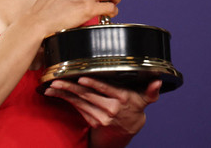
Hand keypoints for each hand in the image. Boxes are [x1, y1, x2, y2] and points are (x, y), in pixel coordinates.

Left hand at [44, 78, 160, 144]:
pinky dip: (66, 99)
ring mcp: (99, 116)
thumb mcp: (144, 100)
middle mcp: (110, 109)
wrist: (126, 132)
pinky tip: (56, 93)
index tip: (83, 78)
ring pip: (80, 102)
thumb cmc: (134, 109)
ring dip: (64, 93)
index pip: (106, 89)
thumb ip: (151, 91)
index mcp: (122, 99)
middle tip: (58, 79)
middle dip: (71, 87)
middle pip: (88, 95)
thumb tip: (158, 81)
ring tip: (53, 85)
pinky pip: (77, 108)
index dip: (94, 84)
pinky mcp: (91, 120)